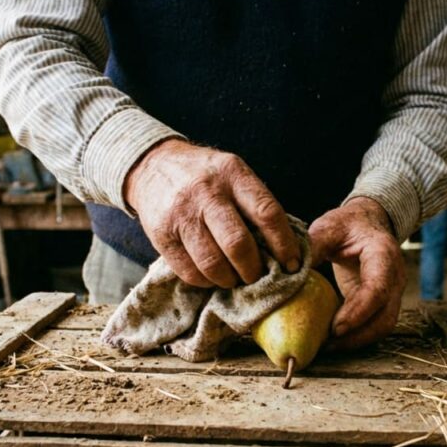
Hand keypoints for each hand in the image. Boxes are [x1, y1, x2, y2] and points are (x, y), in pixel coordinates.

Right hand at [125, 139, 300, 287]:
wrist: (153, 165)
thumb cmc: (205, 176)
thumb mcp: (233, 174)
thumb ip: (254, 204)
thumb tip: (283, 248)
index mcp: (233, 174)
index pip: (266, 213)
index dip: (284, 244)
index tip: (292, 264)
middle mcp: (207, 192)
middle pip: (238, 244)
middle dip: (254, 269)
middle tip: (258, 276)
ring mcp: (181, 214)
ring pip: (212, 263)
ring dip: (230, 279)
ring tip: (235, 279)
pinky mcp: (161, 234)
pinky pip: (188, 271)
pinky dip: (205, 281)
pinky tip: (212, 277)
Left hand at [309, 197, 405, 350]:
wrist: (366, 225)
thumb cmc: (347, 225)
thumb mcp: (328, 227)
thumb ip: (314, 246)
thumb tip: (292, 272)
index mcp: (384, 254)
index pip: (379, 288)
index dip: (359, 312)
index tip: (336, 328)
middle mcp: (394, 277)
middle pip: (385, 317)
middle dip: (357, 336)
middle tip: (327, 345)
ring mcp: (391, 293)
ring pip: (382, 327)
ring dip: (356, 341)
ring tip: (326, 347)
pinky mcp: (381, 304)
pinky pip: (373, 326)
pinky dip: (355, 336)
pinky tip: (331, 340)